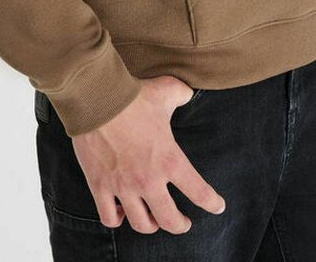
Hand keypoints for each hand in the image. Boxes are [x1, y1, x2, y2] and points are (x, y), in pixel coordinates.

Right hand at [71, 75, 226, 233]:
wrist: (98, 98)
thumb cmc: (134, 96)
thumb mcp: (167, 90)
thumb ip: (182, 94)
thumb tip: (188, 93)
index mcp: (169, 160)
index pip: (199, 192)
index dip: (212, 203)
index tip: (217, 206)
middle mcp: (148, 180)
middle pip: (170, 221)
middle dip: (180, 225)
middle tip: (184, 222)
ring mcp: (123, 186)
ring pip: (141, 224)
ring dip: (151, 225)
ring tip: (153, 218)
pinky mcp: (100, 186)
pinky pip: (109, 217)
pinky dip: (117, 218)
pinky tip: (121, 210)